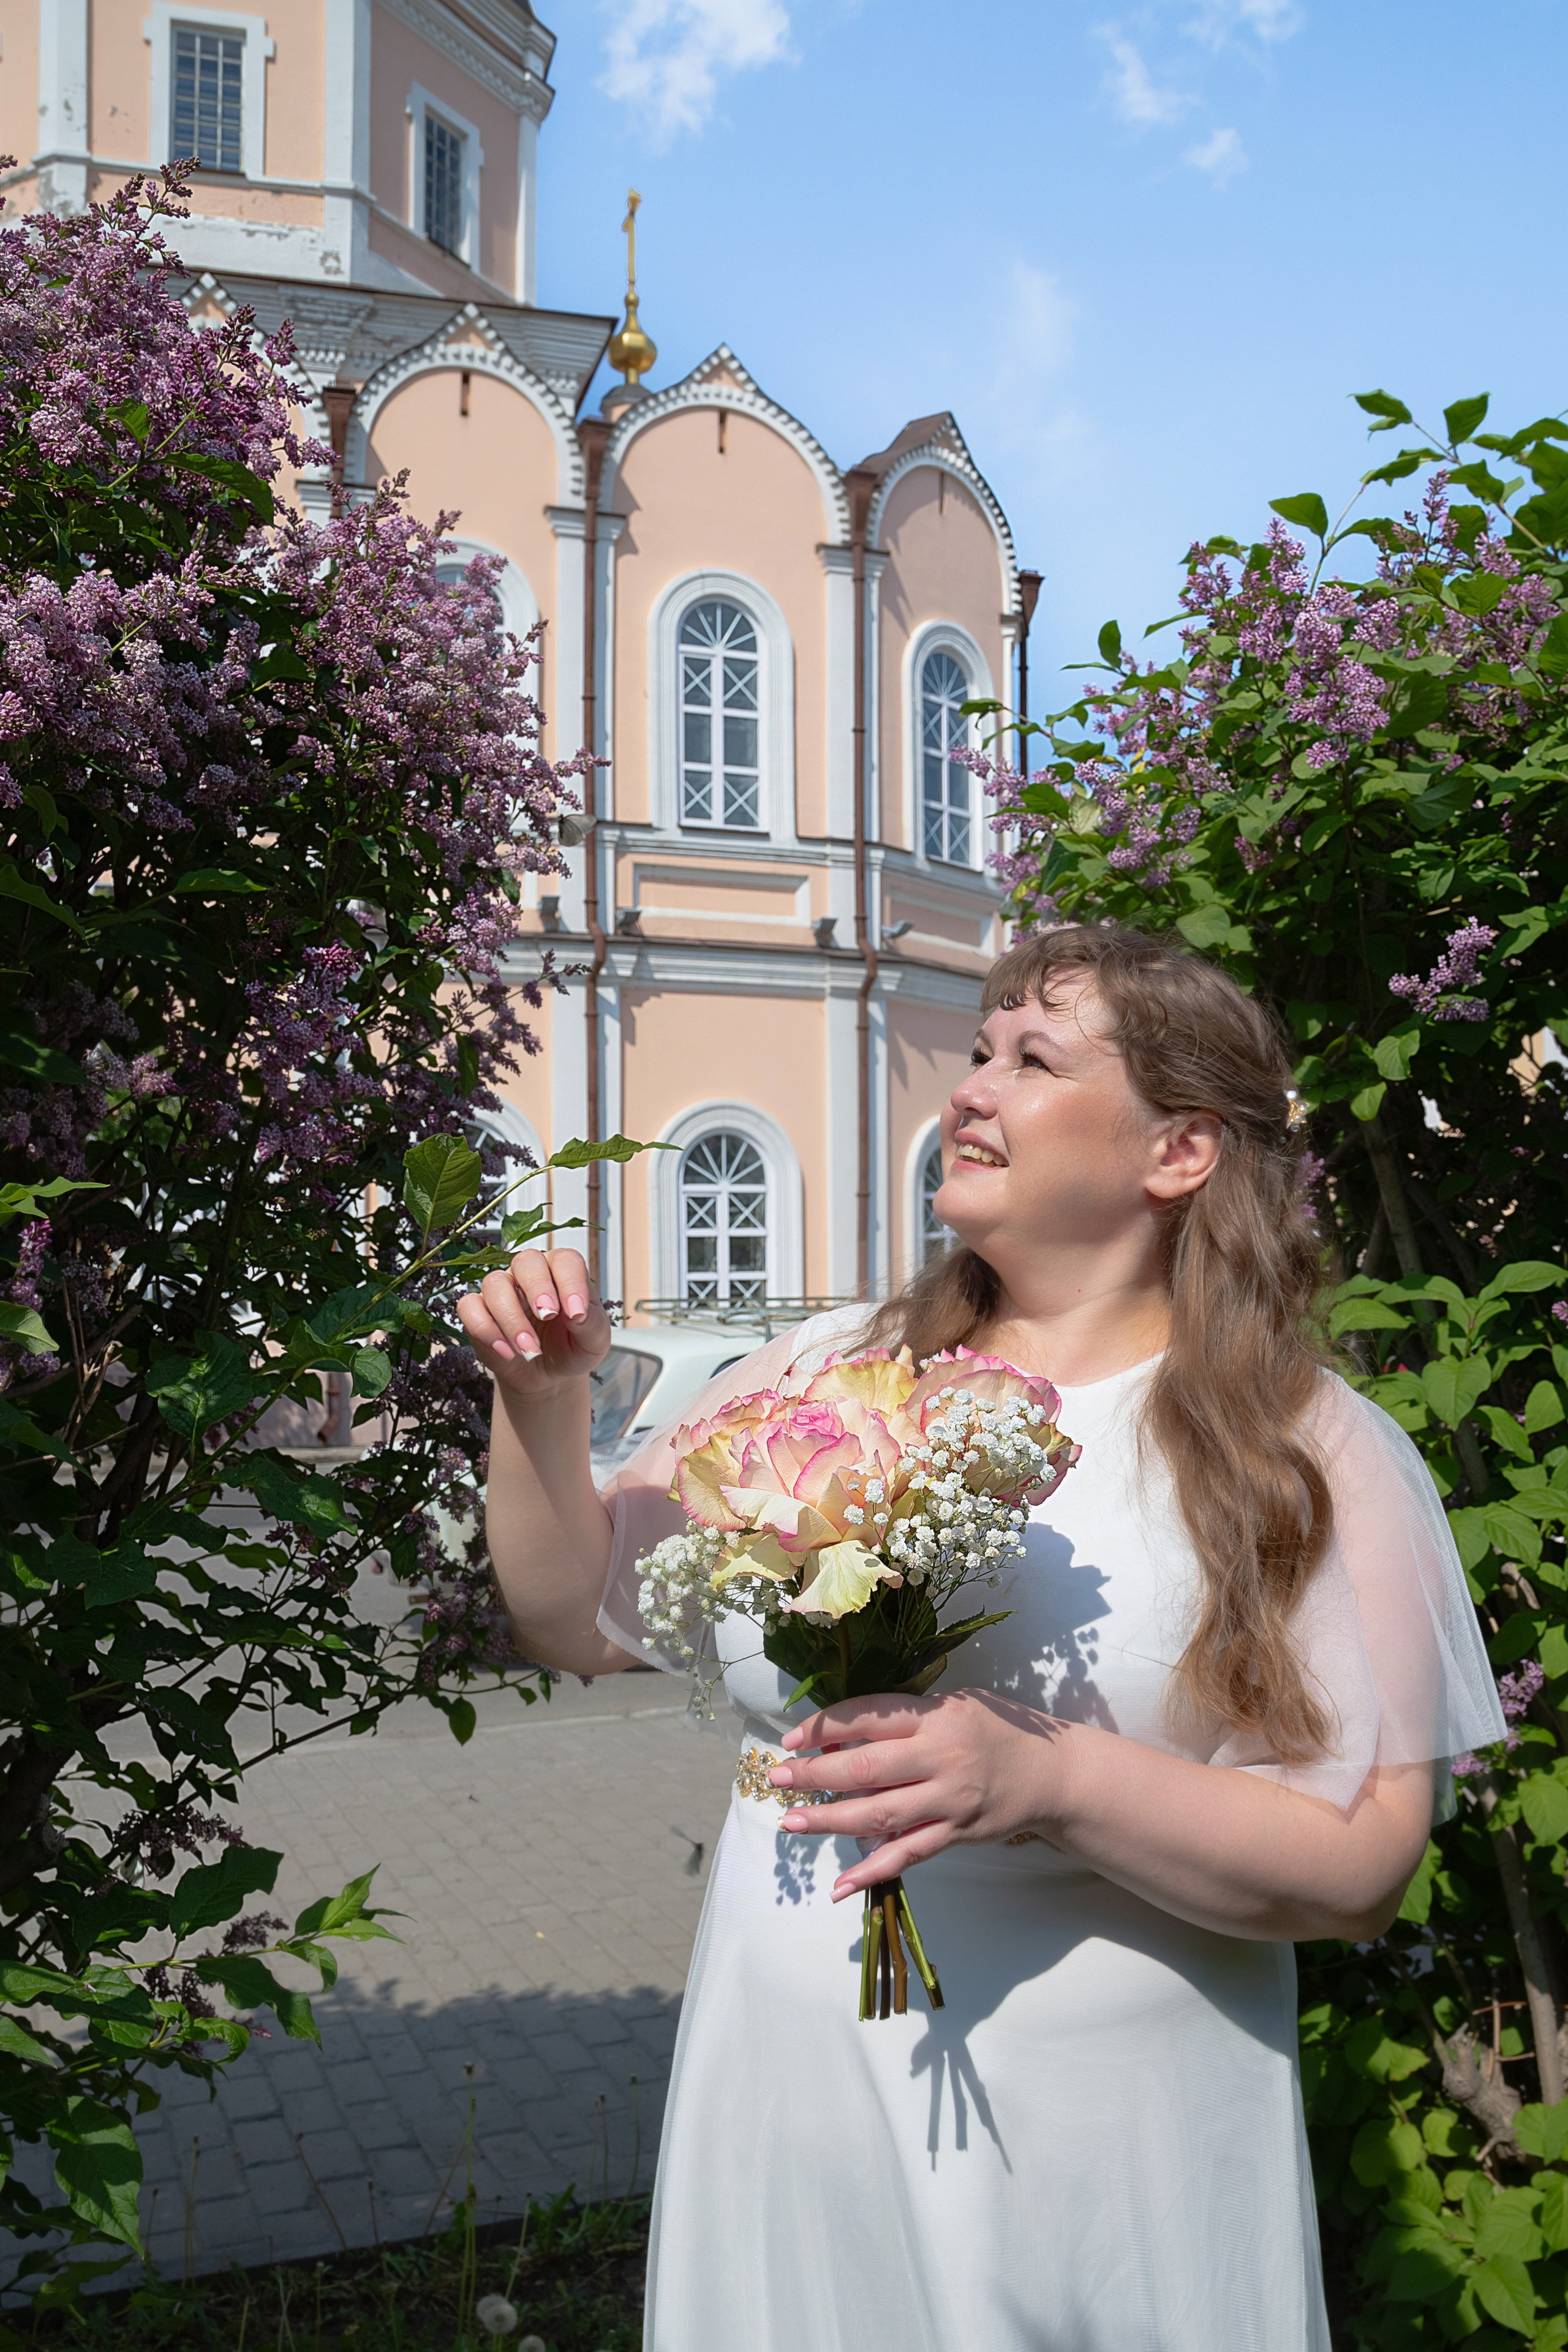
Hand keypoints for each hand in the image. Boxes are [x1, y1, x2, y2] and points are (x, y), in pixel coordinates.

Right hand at [454, 1247, 611, 1400]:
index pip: (565, 1260)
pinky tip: (507, 1352)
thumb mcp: (593, 1341)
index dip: (571, 1283)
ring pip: (495, 1283)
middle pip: (526, 1261)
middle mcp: (530, 1274)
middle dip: (537, 1287)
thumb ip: (591, 1324)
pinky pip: (469, 1306)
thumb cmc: (572, 1348)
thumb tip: (577, 1313)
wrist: (548, 1375)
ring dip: (511, 1318)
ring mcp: (502, 1289)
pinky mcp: (479, 1310)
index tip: (577, 1314)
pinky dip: (486, 1329)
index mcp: (562, 1271)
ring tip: (530, 1349)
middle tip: (548, 1316)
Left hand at [768, 1689, 1074, 1900]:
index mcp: (935, 1716)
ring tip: (791, 1823)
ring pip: (879, 1814)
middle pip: (865, 1767)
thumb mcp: (954, 1707)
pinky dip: (872, 1871)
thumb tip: (841, 1742)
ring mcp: (949, 1800)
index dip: (824, 1727)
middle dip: (814, 1774)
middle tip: (777, 1778)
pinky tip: (840, 1884)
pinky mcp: (956, 1834)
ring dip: (829, 1820)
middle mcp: (940, 1756)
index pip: (868, 1716)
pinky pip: (908, 1855)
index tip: (790, 1738)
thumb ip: (904, 1721)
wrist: (1051, 1772)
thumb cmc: (995, 1730)